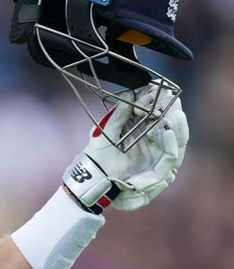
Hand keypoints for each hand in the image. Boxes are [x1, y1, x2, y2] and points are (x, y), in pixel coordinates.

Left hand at [62, 83, 187, 212]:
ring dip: (176, 127)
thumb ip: (119, 114)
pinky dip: (169, 145)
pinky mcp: (156, 173)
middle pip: (173, 130)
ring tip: (173, 113)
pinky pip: (167, 159)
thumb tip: (129, 94)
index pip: (160, 118)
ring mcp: (156, 160)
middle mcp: (153, 147)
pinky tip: (167, 130)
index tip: (165, 91)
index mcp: (143, 135)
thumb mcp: (108, 131)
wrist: (92, 177)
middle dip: (175, 115)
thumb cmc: (98, 155)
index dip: (165, 105)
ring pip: (176, 144)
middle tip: (173, 100)